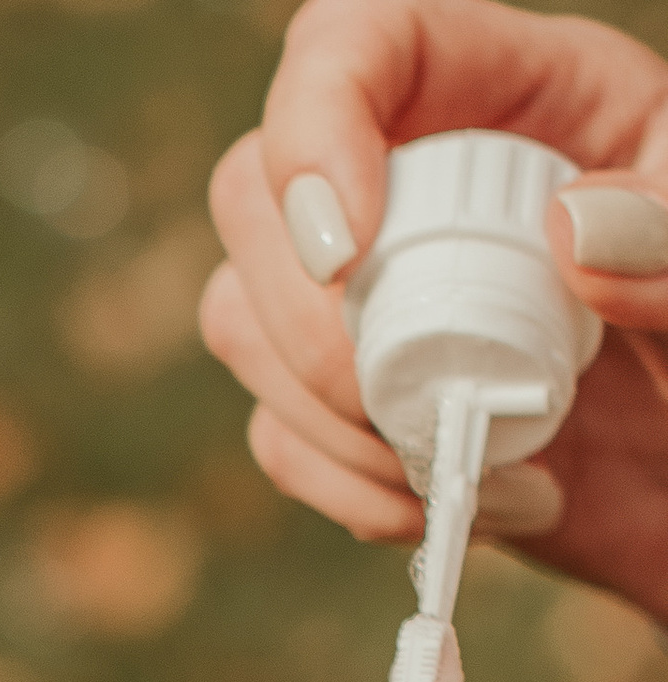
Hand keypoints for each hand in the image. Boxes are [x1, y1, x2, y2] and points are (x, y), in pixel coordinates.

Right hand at [199, 0, 667, 622]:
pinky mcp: (350, 402)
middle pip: (254, 191)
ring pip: (243, 318)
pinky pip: (281, 436)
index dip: (315, 126)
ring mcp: (369, 292)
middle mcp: (415, 174)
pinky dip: (348, 489)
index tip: (345, 249)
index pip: (354, 45)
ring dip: (326, 418)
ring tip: (454, 465)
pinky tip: (449, 503)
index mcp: (511, 87)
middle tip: (409, 399)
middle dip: (306, 318)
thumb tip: (571, 234)